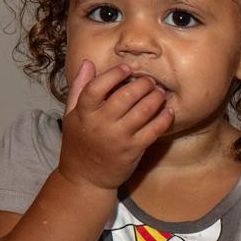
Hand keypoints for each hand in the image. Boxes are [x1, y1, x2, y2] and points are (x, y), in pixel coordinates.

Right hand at [57, 59, 173, 190]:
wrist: (85, 177)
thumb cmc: (79, 142)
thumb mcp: (72, 114)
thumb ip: (80, 88)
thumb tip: (88, 62)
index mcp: (84, 113)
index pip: (96, 87)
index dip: (113, 75)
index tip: (127, 68)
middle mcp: (101, 124)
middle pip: (125, 96)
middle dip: (142, 84)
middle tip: (150, 81)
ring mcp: (118, 137)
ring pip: (143, 111)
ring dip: (156, 98)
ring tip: (160, 92)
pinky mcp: (133, 150)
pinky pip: (153, 130)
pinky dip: (164, 119)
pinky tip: (169, 111)